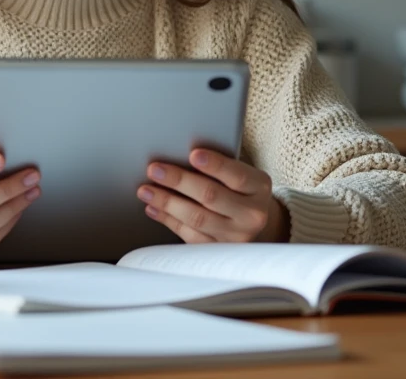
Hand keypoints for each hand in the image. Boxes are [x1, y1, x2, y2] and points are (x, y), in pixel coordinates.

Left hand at [138, 149, 288, 243]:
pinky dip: (168, 220)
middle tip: (154, 170)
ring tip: (146, 190)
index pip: (237, 176)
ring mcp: (236, 236)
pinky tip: (153, 208)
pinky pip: (189, 235)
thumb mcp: (240, 174)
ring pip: (196, 218)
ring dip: (167, 202)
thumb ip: (218, 167)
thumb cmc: (239, 189)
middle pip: (211, 196)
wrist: (253, 222)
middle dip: (179, 181)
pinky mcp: (218, 251)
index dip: (215, 165)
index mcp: (259, 187)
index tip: (193, 154)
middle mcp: (251, 214)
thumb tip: (178, 156)